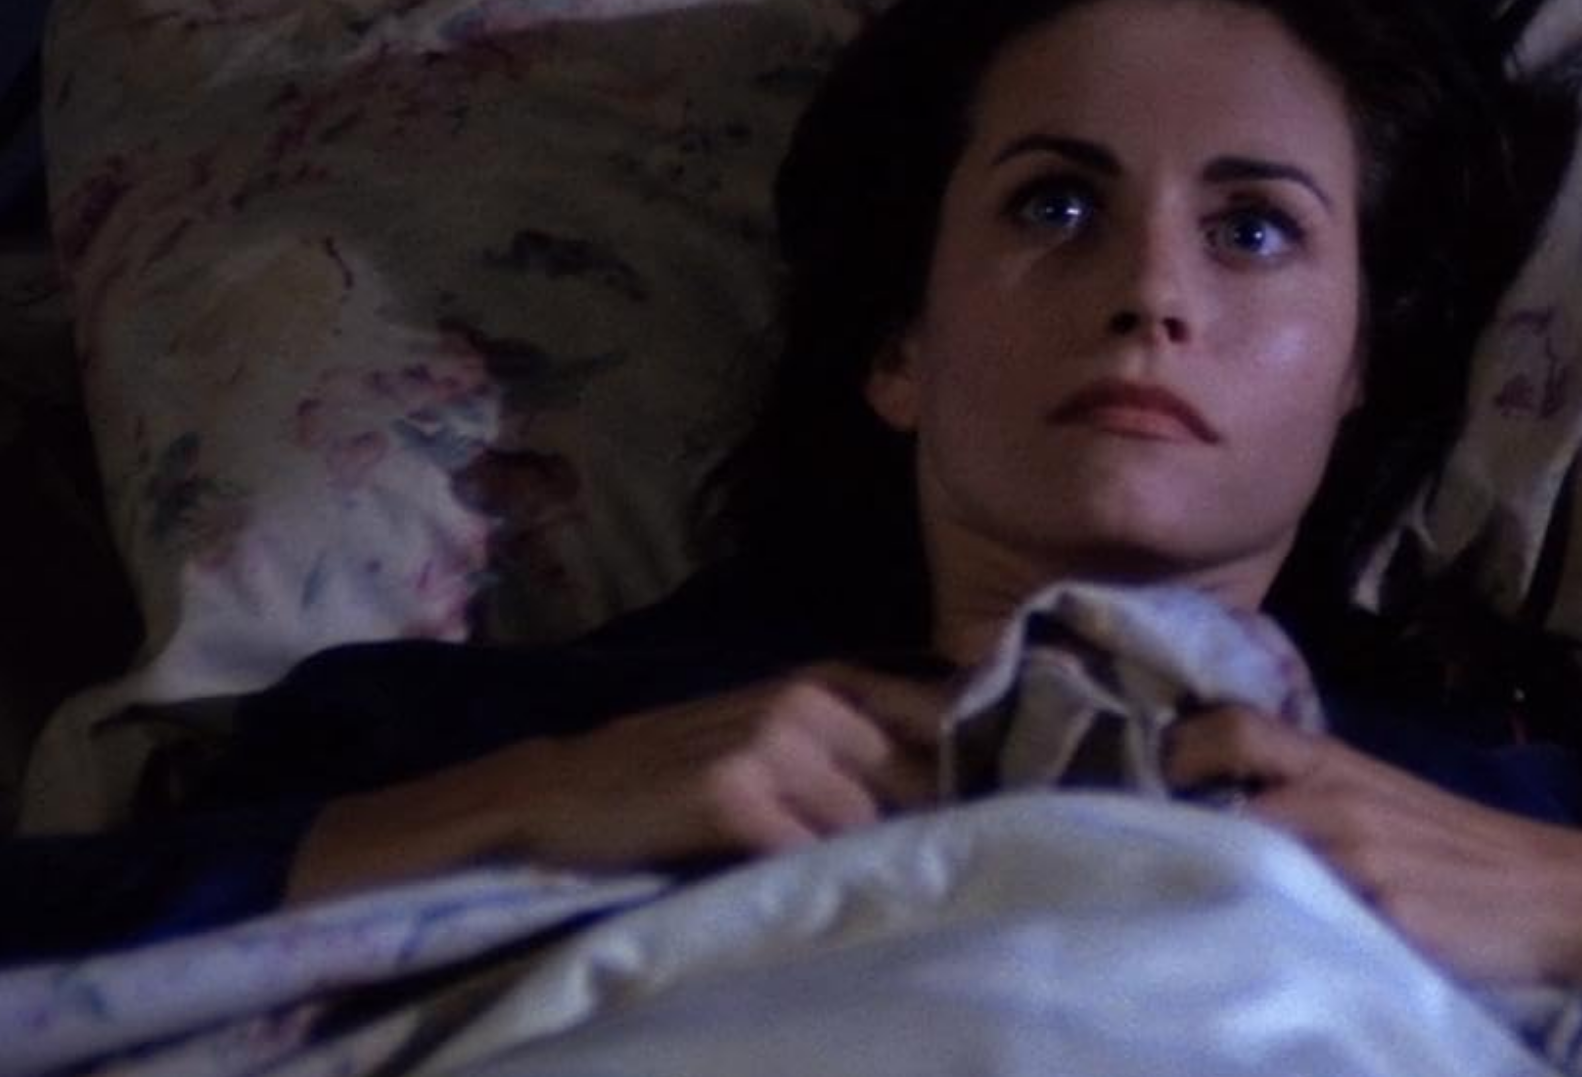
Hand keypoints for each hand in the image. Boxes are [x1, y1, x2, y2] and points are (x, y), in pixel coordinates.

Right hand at [288, 663, 946, 903]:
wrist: (564, 790)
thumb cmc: (674, 771)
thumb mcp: (769, 733)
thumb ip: (851, 750)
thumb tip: (950, 788)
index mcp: (824, 683)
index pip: (935, 714)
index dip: (976, 762)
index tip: (1017, 801)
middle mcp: (806, 703)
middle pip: (910, 779)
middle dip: (931, 825)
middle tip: (959, 866)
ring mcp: (770, 743)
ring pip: (860, 823)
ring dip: (866, 864)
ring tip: (872, 895)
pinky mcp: (733, 791)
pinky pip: (804, 850)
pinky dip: (813, 880)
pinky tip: (808, 898)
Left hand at [1163, 706, 1581, 1040]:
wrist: (1552, 892)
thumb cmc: (1456, 849)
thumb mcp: (1381, 797)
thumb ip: (1307, 794)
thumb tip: (1217, 806)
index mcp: (1333, 762)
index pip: (1232, 728)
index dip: (1175, 749)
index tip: (1130, 779)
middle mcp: (1333, 799)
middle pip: (1223, 787)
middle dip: (1168, 818)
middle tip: (1126, 851)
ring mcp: (1356, 861)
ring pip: (1249, 858)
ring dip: (1204, 881)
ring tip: (1164, 911)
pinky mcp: (1382, 920)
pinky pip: (1299, 929)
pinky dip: (1259, 940)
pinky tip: (1232, 961)